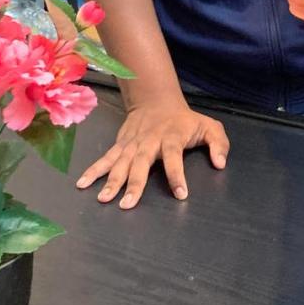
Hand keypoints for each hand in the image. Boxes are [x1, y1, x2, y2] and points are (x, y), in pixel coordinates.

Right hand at [76, 100, 229, 208]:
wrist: (157, 100)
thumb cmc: (185, 120)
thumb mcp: (209, 126)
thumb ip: (219, 144)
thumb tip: (220, 163)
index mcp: (172, 136)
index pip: (173, 155)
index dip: (177, 174)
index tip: (181, 194)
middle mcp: (149, 140)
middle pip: (141, 161)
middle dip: (134, 183)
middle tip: (128, 205)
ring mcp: (132, 142)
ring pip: (121, 162)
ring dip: (111, 180)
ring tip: (104, 199)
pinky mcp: (121, 144)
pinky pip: (106, 158)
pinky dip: (94, 170)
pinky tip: (83, 183)